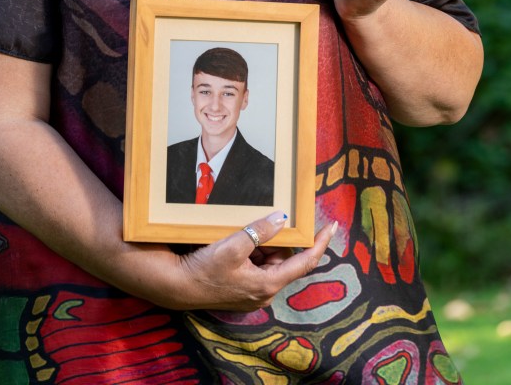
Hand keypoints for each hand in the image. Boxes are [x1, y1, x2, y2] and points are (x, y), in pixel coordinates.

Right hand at [157, 212, 336, 311]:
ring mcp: (253, 292)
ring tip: (240, 235)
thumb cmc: (205, 268)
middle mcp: (264, 292)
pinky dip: (251, 252)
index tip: (331, 226)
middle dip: (275, 239)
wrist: (178, 286)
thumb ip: (260, 231)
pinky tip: (234, 243)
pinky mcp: (242, 290)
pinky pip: (256, 266)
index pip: (305, 262)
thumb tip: (282, 219)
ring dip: (261, 246)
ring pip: (269, 261)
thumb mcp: (234, 245)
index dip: (320, 243)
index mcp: (269, 283)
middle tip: (258, 223)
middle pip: (283, 259)